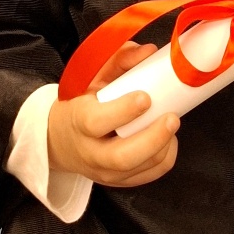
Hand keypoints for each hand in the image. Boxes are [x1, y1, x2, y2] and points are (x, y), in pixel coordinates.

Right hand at [48, 41, 179, 186]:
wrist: (61, 140)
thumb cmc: (81, 103)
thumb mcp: (93, 77)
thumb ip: (120, 61)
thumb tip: (149, 51)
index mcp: (79, 121)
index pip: (97, 122)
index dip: (123, 111)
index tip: (146, 97)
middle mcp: (90, 152)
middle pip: (122, 157)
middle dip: (153, 138)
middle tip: (172, 118)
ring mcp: (104, 172)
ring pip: (138, 170)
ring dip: (162, 147)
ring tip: (172, 124)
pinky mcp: (118, 182)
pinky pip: (147, 176)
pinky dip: (164, 159)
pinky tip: (168, 140)